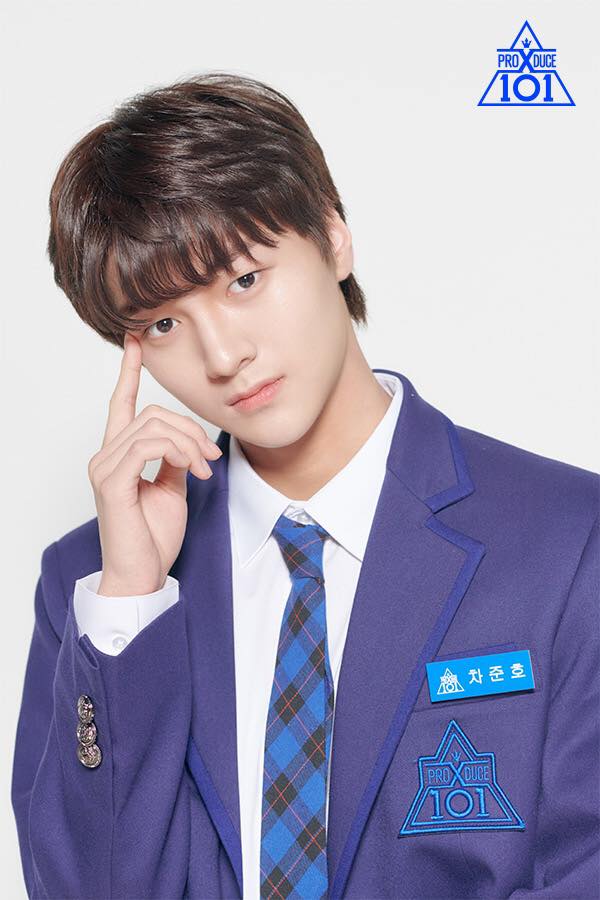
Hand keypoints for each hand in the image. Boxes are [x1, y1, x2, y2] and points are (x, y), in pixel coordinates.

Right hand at [87, 333, 221, 596]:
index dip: (129, 372)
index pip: (121, 404)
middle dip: (190, 429)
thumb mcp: (172, 489)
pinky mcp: (113, 482)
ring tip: (204, 468)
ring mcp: (105, 468)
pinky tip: (192, 470)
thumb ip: (174, 460)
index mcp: (119, 455)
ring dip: (189, 443)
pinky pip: (147, 446)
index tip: (136, 343)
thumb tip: (186, 443)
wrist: (142, 575)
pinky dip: (177, 452)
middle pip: (152, 413)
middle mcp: (106, 456)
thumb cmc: (154, 537)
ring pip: (153, 426)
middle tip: (211, 457)